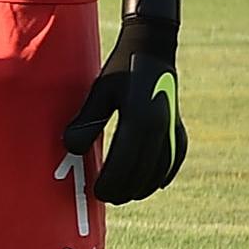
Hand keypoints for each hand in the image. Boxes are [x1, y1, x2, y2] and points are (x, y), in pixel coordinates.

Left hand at [64, 0, 184, 201]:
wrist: (152, 50)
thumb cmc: (120, 70)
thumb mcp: (99, 91)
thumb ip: (86, 120)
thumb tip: (71, 147)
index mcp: (139, 119)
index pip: (125, 161)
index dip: (112, 181)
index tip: (97, 193)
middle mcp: (160, 127)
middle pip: (143, 170)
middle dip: (125, 188)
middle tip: (106, 198)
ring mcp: (172, 128)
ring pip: (160, 168)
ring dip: (144, 185)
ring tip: (125, 195)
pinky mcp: (178, 126)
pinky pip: (175, 157)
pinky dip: (164, 173)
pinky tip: (154, 184)